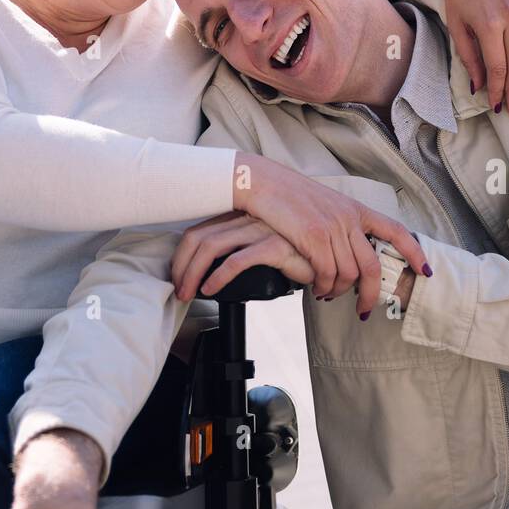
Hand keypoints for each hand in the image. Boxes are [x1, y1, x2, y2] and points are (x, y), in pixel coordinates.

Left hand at [173, 212, 314, 300]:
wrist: (330, 249)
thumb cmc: (295, 248)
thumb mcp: (261, 243)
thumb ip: (240, 246)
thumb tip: (210, 270)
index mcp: (240, 215)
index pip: (199, 230)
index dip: (182, 255)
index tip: (178, 276)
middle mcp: (247, 217)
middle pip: (198, 237)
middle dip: (181, 266)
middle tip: (178, 290)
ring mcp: (260, 228)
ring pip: (211, 247)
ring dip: (193, 274)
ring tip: (189, 293)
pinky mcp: (274, 244)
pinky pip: (236, 260)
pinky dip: (218, 277)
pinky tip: (212, 290)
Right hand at [231, 157, 431, 309]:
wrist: (263, 181)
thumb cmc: (290, 196)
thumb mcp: (325, 205)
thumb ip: (341, 226)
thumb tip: (349, 254)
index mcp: (355, 209)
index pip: (395, 231)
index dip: (413, 251)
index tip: (425, 270)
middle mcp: (348, 218)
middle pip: (372, 266)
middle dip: (371, 294)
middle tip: (364, 310)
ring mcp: (331, 226)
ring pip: (347, 274)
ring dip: (338, 291)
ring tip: (327, 294)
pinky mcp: (312, 236)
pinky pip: (326, 273)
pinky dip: (322, 286)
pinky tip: (316, 287)